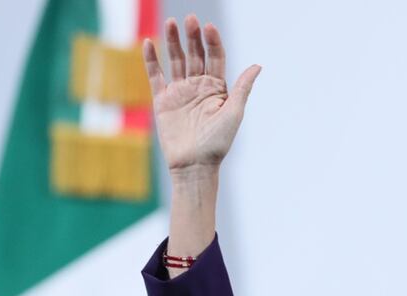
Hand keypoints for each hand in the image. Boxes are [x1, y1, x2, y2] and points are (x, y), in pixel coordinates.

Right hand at [143, 15, 260, 175]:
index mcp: (218, 89)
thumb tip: (257, 65)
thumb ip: (242, 88)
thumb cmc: (217, 143)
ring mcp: (180, 92)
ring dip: (172, 42)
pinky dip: (152, 59)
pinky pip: (155, 75)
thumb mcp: (234, 113)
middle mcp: (199, 87)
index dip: (212, 42)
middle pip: (195, 55)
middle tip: (189, 19)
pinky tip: (149, 43)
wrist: (193, 165)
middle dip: (192, 37)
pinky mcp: (163, 100)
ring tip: (171, 23)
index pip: (215, 58)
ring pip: (176, 60)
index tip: (209, 28)